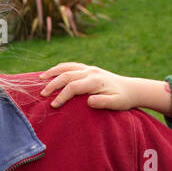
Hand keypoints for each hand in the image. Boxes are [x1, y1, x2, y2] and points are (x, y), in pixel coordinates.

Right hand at [39, 63, 170, 115]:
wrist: (131, 89)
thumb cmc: (123, 99)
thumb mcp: (116, 103)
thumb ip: (104, 102)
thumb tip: (89, 101)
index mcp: (96, 80)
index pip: (74, 86)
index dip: (62, 95)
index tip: (54, 105)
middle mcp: (91, 71)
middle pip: (67, 75)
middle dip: (53, 84)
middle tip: (42, 94)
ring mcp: (89, 68)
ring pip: (67, 67)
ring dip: (53, 72)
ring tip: (40, 79)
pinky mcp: (88, 68)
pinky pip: (71, 65)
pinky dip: (59, 68)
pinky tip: (50, 73)